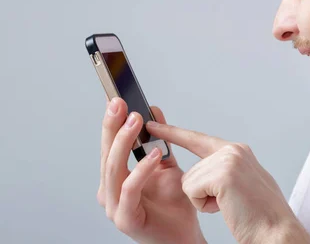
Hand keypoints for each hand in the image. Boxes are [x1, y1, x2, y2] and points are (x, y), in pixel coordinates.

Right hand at [97, 98, 205, 243]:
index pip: (109, 144)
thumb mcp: (165, 163)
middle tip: (121, 103)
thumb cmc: (173, 203)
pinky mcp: (125, 219)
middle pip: (107, 153)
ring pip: (114, 168)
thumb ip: (158, 140)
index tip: (117, 97)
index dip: (112, 121)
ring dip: (125, 142)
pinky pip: (130, 189)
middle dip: (113, 125)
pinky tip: (154, 155)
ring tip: (138, 122)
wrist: (184, 234)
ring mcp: (114, 205)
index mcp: (116, 176)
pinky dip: (141, 170)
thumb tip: (152, 110)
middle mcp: (110, 190)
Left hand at [146, 121, 309, 243]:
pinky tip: (226, 206)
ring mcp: (229, 159)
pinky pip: (191, 191)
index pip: (198, 140)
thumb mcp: (240, 184)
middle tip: (230, 202)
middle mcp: (233, 150)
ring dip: (204, 200)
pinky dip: (204, 205)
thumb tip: (200, 176)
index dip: (173, 133)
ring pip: (189, 182)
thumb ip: (222, 172)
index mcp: (238, 151)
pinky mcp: (222, 174)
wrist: (276, 232)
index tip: (152, 125)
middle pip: (192, 171)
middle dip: (203, 193)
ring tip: (230, 205)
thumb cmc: (260, 216)